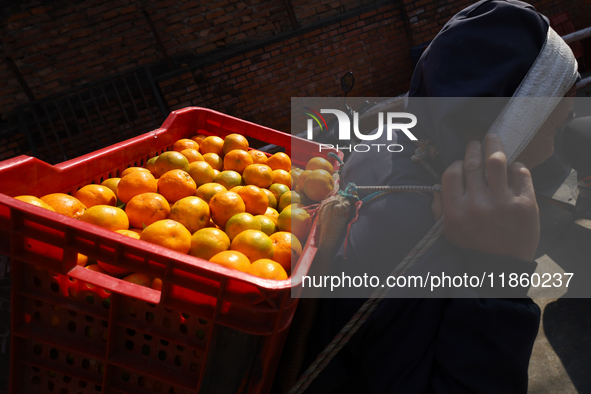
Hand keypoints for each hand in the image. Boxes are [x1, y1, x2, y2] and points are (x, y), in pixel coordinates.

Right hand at [431, 134, 539, 260]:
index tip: (462, 163)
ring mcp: (502, 203)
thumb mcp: (447, 229)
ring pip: (496, 161)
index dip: (458, 163)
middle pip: (473, 162)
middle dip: (474, 147)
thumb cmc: (472, 246)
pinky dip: (516, 166)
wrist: (501, 267)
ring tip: (493, 138)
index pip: (453, 172)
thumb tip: (436, 186)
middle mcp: (477, 204)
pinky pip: (521, 173)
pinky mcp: (525, 204)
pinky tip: (513, 167)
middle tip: (476, 142)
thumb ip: (439, 207)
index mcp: (455, 210)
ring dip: (494, 145)